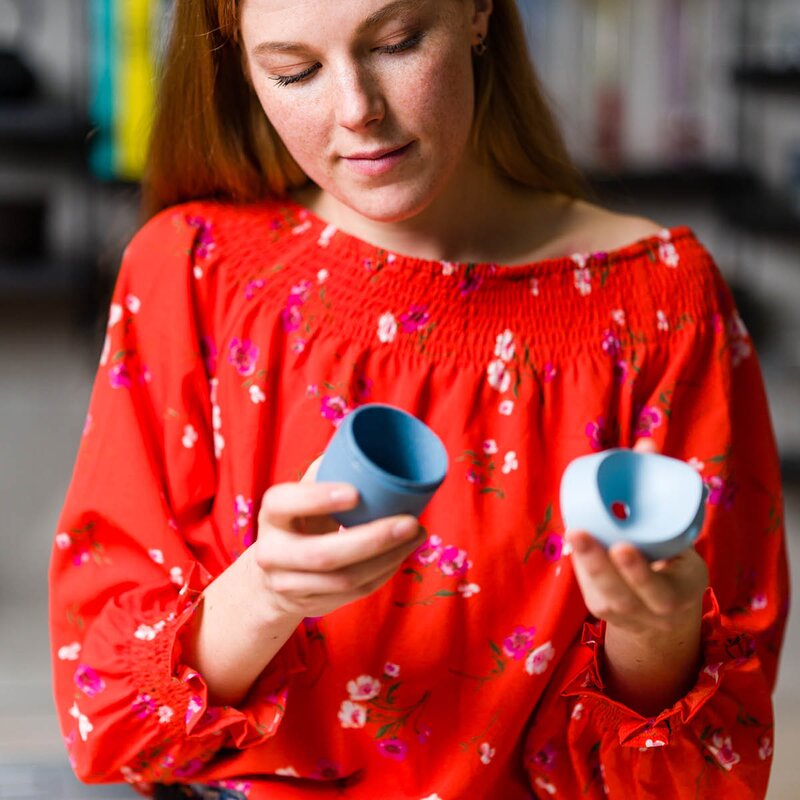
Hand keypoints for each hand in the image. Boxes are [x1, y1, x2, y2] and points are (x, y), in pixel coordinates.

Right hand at [253, 456, 424, 617]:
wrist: (274, 573)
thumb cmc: (300, 520)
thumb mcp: (301, 495)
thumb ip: (326, 472)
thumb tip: (365, 443)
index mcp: (272, 515)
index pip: (284, 504)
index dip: (317, 499)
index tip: (356, 493)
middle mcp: (273, 554)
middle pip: (322, 555)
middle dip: (373, 540)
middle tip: (410, 522)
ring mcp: (291, 585)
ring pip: (345, 580)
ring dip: (388, 559)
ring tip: (417, 535)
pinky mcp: (313, 605)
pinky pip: (355, 593)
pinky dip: (385, 572)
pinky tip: (403, 553)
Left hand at [565, 440, 708, 637]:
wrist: (666, 612)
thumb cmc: (674, 562)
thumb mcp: (680, 538)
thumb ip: (663, 495)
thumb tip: (645, 444)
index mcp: (677, 595)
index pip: (658, 590)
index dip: (638, 572)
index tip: (622, 547)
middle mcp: (649, 612)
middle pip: (620, 594)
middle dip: (597, 565)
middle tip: (579, 532)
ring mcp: (622, 615)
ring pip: (599, 593)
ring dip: (584, 562)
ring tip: (573, 531)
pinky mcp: (601, 608)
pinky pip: (588, 586)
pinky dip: (582, 562)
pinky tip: (576, 538)